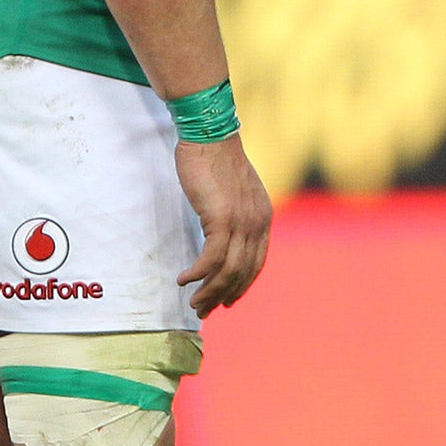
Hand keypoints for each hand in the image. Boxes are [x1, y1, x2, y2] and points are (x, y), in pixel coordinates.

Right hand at [175, 135, 272, 315]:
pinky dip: (197, 274)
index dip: (241, 285)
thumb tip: (223, 236)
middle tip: (203, 310)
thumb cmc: (217, 161)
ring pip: (227, 271)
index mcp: (262, 217)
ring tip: (192, 302)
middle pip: (242, 272)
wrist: (211, 135)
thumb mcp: (234, 192)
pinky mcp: (222, 218)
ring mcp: (242, 221)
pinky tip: (182, 280)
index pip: (256, 263)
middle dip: (222, 295)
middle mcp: (257, 222)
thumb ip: (235, 214)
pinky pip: (211, 258)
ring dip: (208, 291)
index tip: (225, 300)